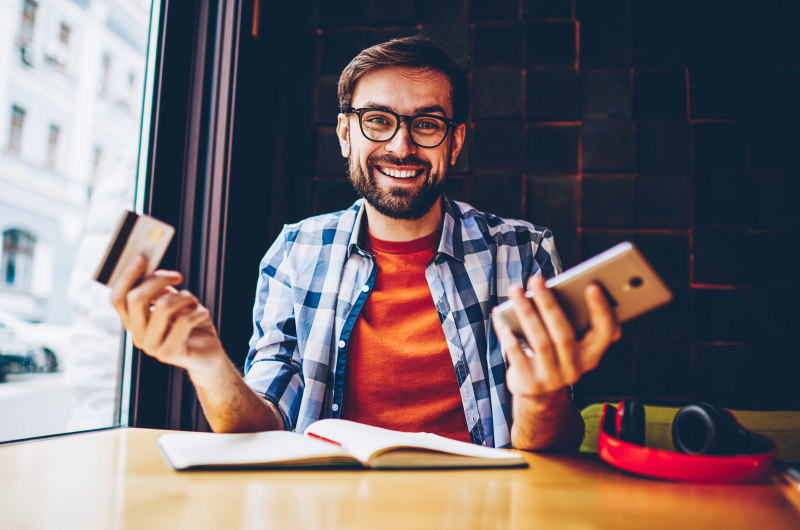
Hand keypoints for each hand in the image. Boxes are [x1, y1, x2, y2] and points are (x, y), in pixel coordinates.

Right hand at [109, 255, 224, 374]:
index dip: (126, 277)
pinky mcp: (170, 352)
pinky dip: (198, 311)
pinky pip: (184, 320)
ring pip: (163, 306)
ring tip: (194, 303)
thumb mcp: (173, 304)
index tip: (141, 258)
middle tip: (177, 276)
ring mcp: (152, 346)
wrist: (207, 355)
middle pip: (136, 298)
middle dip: (159, 280)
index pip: (117, 298)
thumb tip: (150, 271)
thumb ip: (159, 291)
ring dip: (184, 297)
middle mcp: (137, 335)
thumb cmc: (190, 326)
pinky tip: (203, 313)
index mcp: (133, 322)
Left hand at [492, 275, 620, 398]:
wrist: (540, 396)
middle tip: (536, 279)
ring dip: (526, 311)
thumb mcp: (570, 343)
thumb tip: (553, 288)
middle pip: (563, 334)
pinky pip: (516, 351)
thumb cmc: (555, 354)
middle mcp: (575, 368)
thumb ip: (572, 320)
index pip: (605, 332)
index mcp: (592, 355)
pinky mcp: (529, 382)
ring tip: (515, 290)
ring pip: (538, 340)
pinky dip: (507, 330)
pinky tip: (500, 313)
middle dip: (548, 304)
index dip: (601, 310)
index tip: (592, 285)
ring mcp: (552, 377)